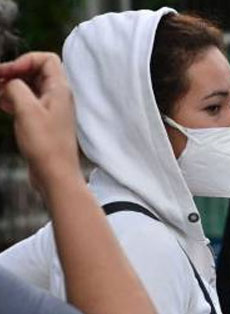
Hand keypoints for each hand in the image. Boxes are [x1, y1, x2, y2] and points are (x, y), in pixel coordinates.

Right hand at [0, 52, 78, 194]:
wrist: (56, 175)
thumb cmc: (45, 144)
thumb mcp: (27, 109)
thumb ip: (17, 87)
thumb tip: (10, 81)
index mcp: (60, 90)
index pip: (47, 59)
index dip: (24, 61)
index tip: (7, 73)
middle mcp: (58, 97)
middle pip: (36, 72)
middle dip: (14, 72)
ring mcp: (52, 110)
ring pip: (29, 88)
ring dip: (11, 86)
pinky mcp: (44, 122)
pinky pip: (27, 102)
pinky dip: (13, 99)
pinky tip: (1, 103)